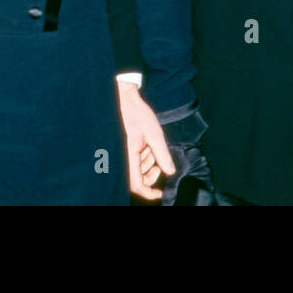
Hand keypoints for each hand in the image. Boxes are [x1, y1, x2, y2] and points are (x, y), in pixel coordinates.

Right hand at [118, 80, 175, 200]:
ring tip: (152, 146)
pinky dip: (143, 157)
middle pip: (137, 179)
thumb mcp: (154, 134)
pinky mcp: (123, 149)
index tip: (161, 193)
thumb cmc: (137, 114)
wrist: (125, 99)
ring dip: (147, 163)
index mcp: (128, 156)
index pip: (136, 185)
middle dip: (150, 174)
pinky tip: (146, 145)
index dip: (149, 192)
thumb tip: (170, 172)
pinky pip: (133, 161)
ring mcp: (122, 154)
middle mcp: (122, 158)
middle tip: (160, 164)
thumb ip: (162, 154)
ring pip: (136, 169)